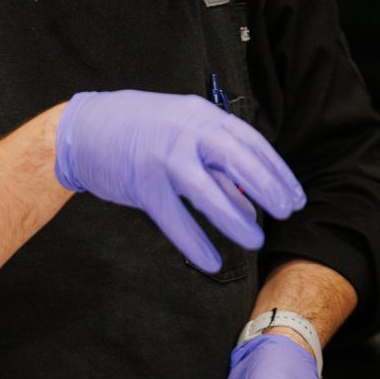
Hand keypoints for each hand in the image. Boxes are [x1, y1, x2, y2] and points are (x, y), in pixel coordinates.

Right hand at [55, 90, 305, 271]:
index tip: (294, 197)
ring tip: (255, 241)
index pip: (250, 143)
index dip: (276, 172)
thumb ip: (216, 168)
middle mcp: (186, 132)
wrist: (84, 128)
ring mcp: (163, 157)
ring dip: (234, 218)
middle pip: (237, 159)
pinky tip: (211, 261)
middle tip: (287, 213)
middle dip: (267, 187)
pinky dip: (194, 242)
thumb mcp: (184, 138)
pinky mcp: (142, 184)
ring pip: (207, 191)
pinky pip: (174, 219)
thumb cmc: (141, 134)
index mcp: (202, 117)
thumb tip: (250, 204)